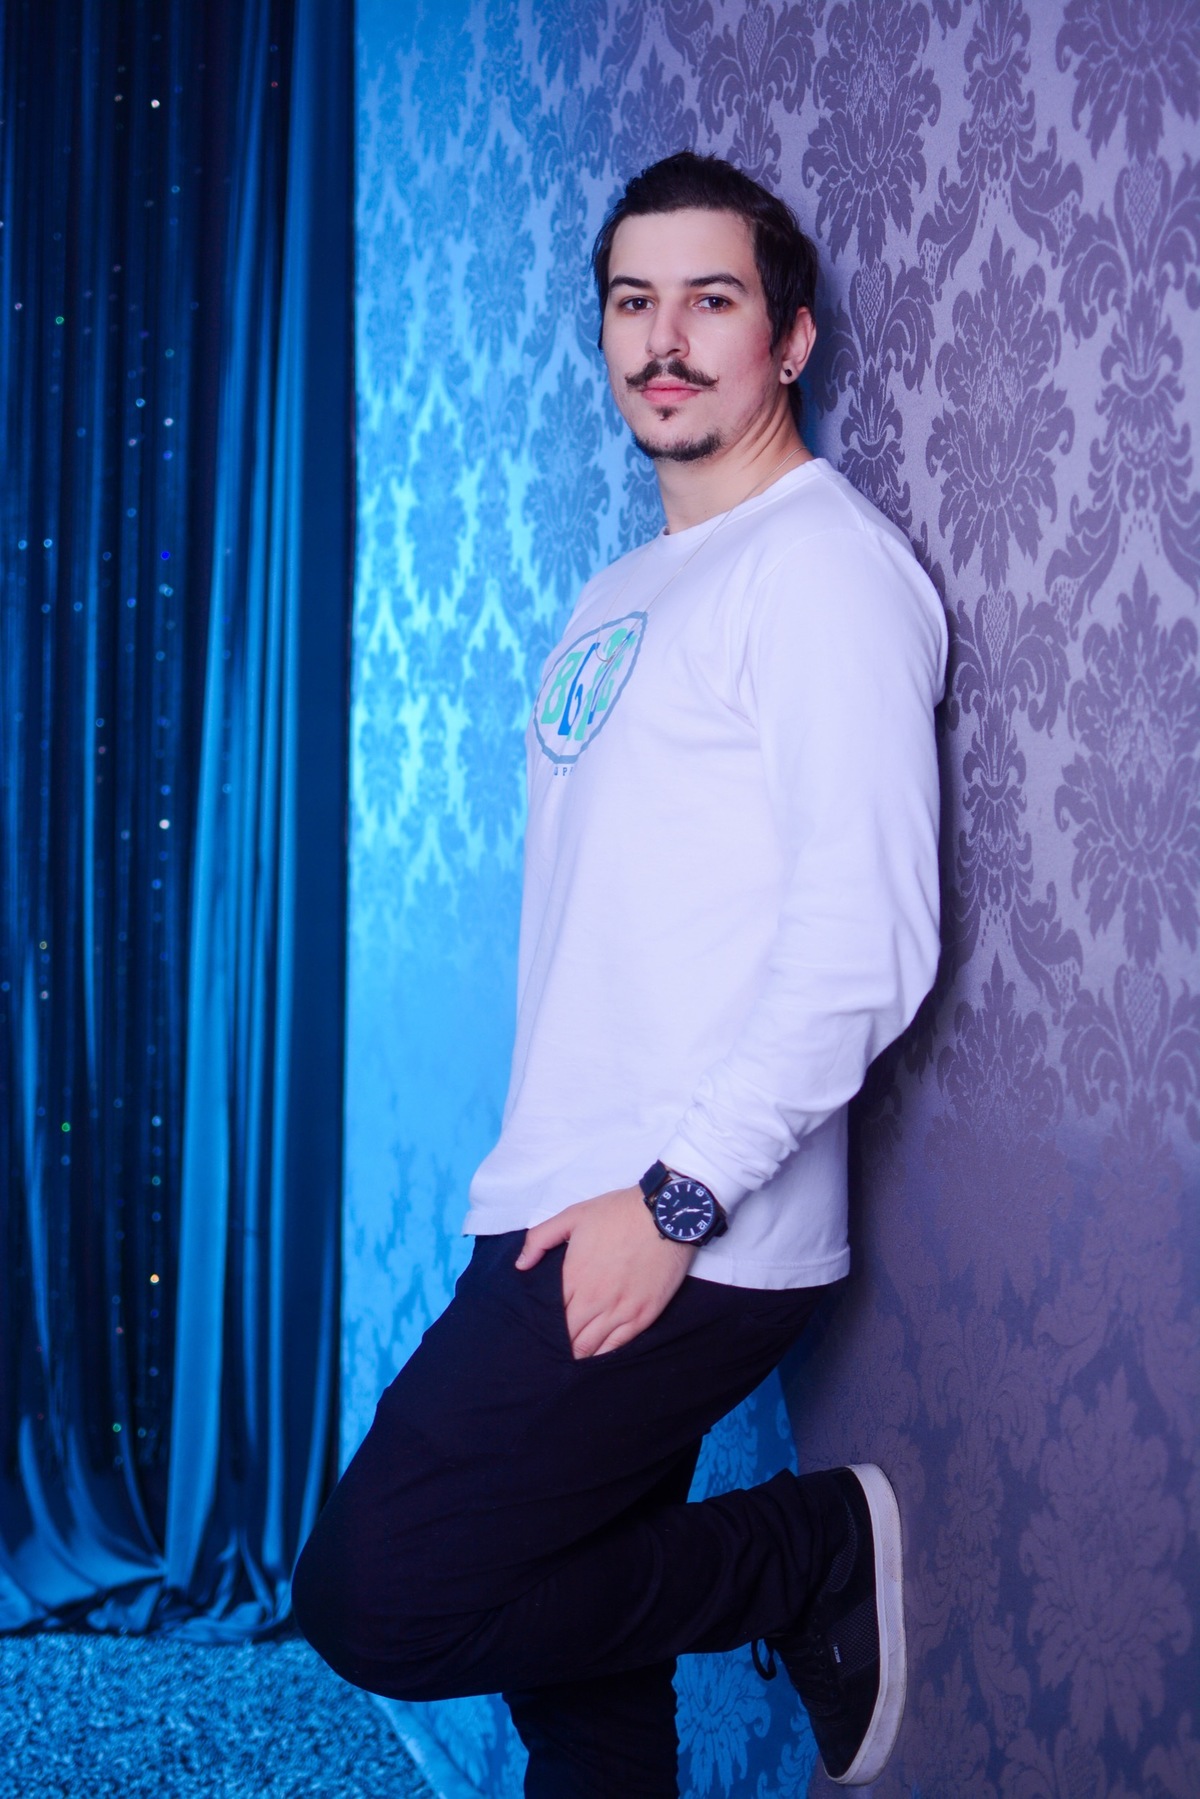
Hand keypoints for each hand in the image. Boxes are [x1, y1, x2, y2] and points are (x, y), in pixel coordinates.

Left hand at [515, 1185, 696, 1359]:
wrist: (667, 1214)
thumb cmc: (619, 1213)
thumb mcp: (573, 1216)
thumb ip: (540, 1239)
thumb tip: (520, 1265)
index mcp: (573, 1277)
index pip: (550, 1317)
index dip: (542, 1328)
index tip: (537, 1333)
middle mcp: (594, 1300)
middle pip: (567, 1338)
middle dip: (557, 1346)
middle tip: (550, 1352)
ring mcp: (620, 1311)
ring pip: (590, 1348)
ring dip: (577, 1355)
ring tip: (569, 1359)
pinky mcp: (643, 1316)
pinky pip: (617, 1346)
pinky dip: (602, 1355)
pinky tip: (595, 1357)